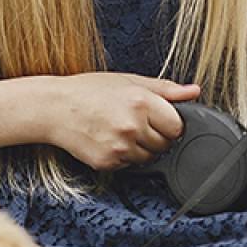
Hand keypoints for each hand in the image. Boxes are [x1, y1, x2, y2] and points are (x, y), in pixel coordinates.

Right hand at [39, 73, 200, 171]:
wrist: (52, 108)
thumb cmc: (88, 91)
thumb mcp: (128, 81)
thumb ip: (164, 89)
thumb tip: (194, 92)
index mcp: (141, 101)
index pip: (177, 126)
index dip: (169, 123)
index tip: (157, 118)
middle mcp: (132, 125)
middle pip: (165, 144)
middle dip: (154, 136)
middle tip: (132, 123)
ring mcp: (119, 146)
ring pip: (148, 158)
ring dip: (139, 148)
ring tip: (118, 131)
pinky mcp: (107, 161)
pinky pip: (127, 165)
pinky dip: (121, 156)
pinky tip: (107, 140)